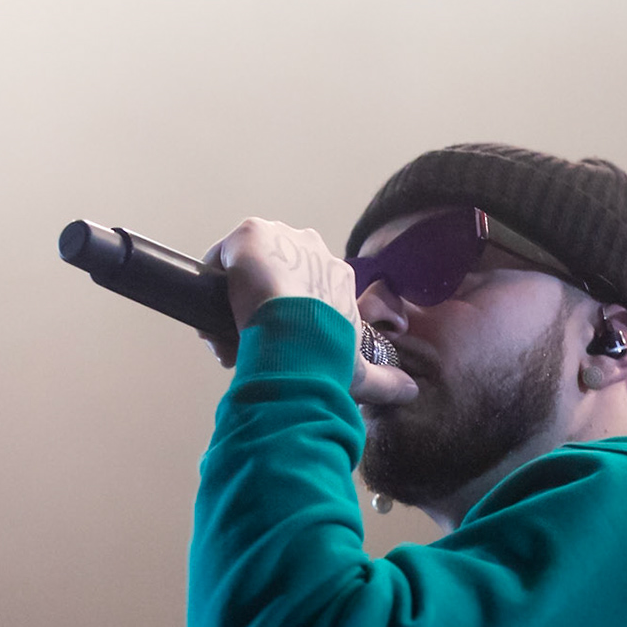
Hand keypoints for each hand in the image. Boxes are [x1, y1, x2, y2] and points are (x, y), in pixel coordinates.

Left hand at [200, 218, 416, 405]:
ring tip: (230, 342)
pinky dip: (212, 283)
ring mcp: (280, 235)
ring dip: (233, 301)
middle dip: (260, 308)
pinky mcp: (249, 234)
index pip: (304, 289)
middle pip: (272, 276)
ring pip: (244, 270)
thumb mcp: (361, 372)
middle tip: (251, 346)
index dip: (288, 317)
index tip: (278, 345)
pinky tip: (212, 315)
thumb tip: (414, 393)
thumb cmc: (328, 355)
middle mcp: (311, 247)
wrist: (297, 337)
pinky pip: (221, 257)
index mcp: (337, 275)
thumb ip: (388, 383)